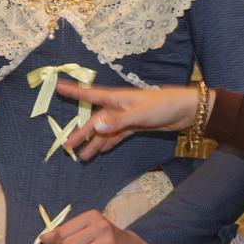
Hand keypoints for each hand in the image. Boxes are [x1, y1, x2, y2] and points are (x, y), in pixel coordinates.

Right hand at [56, 83, 203, 159]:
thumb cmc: (163, 106)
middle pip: (95, 120)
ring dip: (94, 142)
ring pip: (105, 130)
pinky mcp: (135, 126)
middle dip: (81, 132)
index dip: (74, 92)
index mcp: (117, 99)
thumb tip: (96, 128)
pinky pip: (117, 135)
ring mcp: (126, 117)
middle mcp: (118, 107)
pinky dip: (108, 143)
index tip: (57, 87)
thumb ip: (118, 122)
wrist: (186, 111)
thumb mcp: (139, 114)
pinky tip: (100, 151)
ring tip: (81, 156)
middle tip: (67, 146)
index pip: (90, 95)